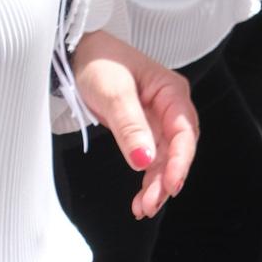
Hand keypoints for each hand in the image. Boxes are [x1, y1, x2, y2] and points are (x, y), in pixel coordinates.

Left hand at [73, 31, 196, 219]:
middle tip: (151, 204)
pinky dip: (147, 177)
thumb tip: (145, 161)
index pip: (184, 131)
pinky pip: (151, 156)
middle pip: (179, 148)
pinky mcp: (143, 128)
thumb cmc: (99, 63)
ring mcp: (157, 118)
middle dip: (167, 178)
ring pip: (166, 157)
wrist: (77, 52)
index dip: (180, 161)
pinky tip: (140, 198)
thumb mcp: (113, 93)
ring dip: (157, 183)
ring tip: (143, 208)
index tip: (170, 185)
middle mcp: (170, 106)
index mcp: (171, 92)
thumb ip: (130, 126)